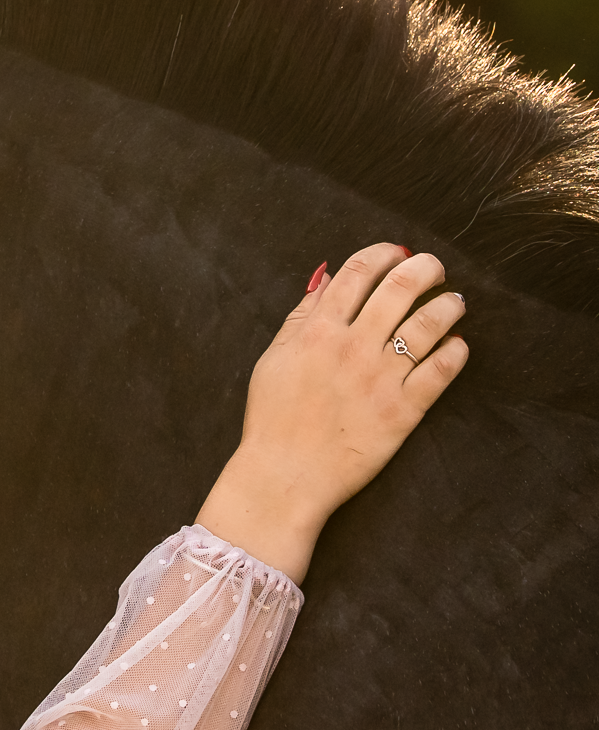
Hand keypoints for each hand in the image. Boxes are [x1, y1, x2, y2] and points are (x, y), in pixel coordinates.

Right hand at [196, 244, 468, 583]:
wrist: (285, 476)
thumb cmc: (272, 419)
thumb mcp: (274, 359)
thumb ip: (301, 317)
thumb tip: (326, 278)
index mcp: (318, 332)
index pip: (358, 273)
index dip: (382, 254)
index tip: (395, 253)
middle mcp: (353, 347)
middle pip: (401, 286)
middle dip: (425, 267)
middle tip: (434, 268)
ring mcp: (381, 378)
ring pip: (430, 322)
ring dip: (448, 304)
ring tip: (454, 302)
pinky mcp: (405, 409)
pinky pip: (442, 369)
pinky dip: (456, 350)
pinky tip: (457, 345)